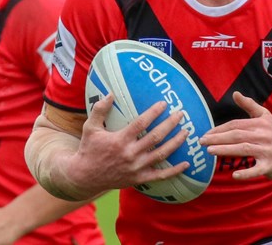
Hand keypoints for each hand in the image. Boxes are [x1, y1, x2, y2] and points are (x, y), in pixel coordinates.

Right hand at [64, 95, 190, 194]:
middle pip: (156, 137)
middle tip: (181, 114)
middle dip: (170, 124)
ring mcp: (136, 168)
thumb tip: (110, 93)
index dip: (154, 113)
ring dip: (176, 143)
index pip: (141, 123)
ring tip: (186, 132)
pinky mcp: (139, 179)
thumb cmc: (89, 149)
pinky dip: (175, 171)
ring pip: (161, 154)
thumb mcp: (90, 127)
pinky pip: (161, 175)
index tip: (164, 104)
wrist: (85, 177)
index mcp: (120, 140)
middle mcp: (130, 154)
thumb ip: (100, 109)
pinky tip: (186, 164)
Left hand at [200, 92, 271, 180]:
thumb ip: (249, 105)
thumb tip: (235, 93)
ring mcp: (268, 151)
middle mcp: (264, 135)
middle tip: (202, 142)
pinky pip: (257, 170)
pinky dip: (246, 173)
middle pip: (237, 135)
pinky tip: (234, 175)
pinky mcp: (270, 166)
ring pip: (244, 149)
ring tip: (210, 151)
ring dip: (225, 150)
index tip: (206, 134)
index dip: (219, 129)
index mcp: (260, 123)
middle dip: (218, 138)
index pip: (235, 125)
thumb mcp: (265, 117)